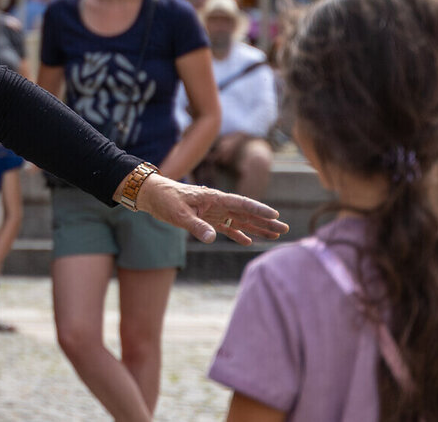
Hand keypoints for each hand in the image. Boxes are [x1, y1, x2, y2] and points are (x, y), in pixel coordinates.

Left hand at [136, 175, 288, 244]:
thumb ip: (196, 226)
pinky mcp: (207, 219)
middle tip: (285, 229)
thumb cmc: (165, 200)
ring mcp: (214, 212)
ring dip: (257, 228)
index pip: (242, 203)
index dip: (259, 210)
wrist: (152, 195)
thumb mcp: (179, 214)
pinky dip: (238, 234)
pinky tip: (248, 241)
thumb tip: (213, 238)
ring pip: (240, 220)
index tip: (275, 216)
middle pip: (247, 213)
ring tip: (275, 235)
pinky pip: (227, 227)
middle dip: (266, 221)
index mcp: (214, 198)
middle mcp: (218, 204)